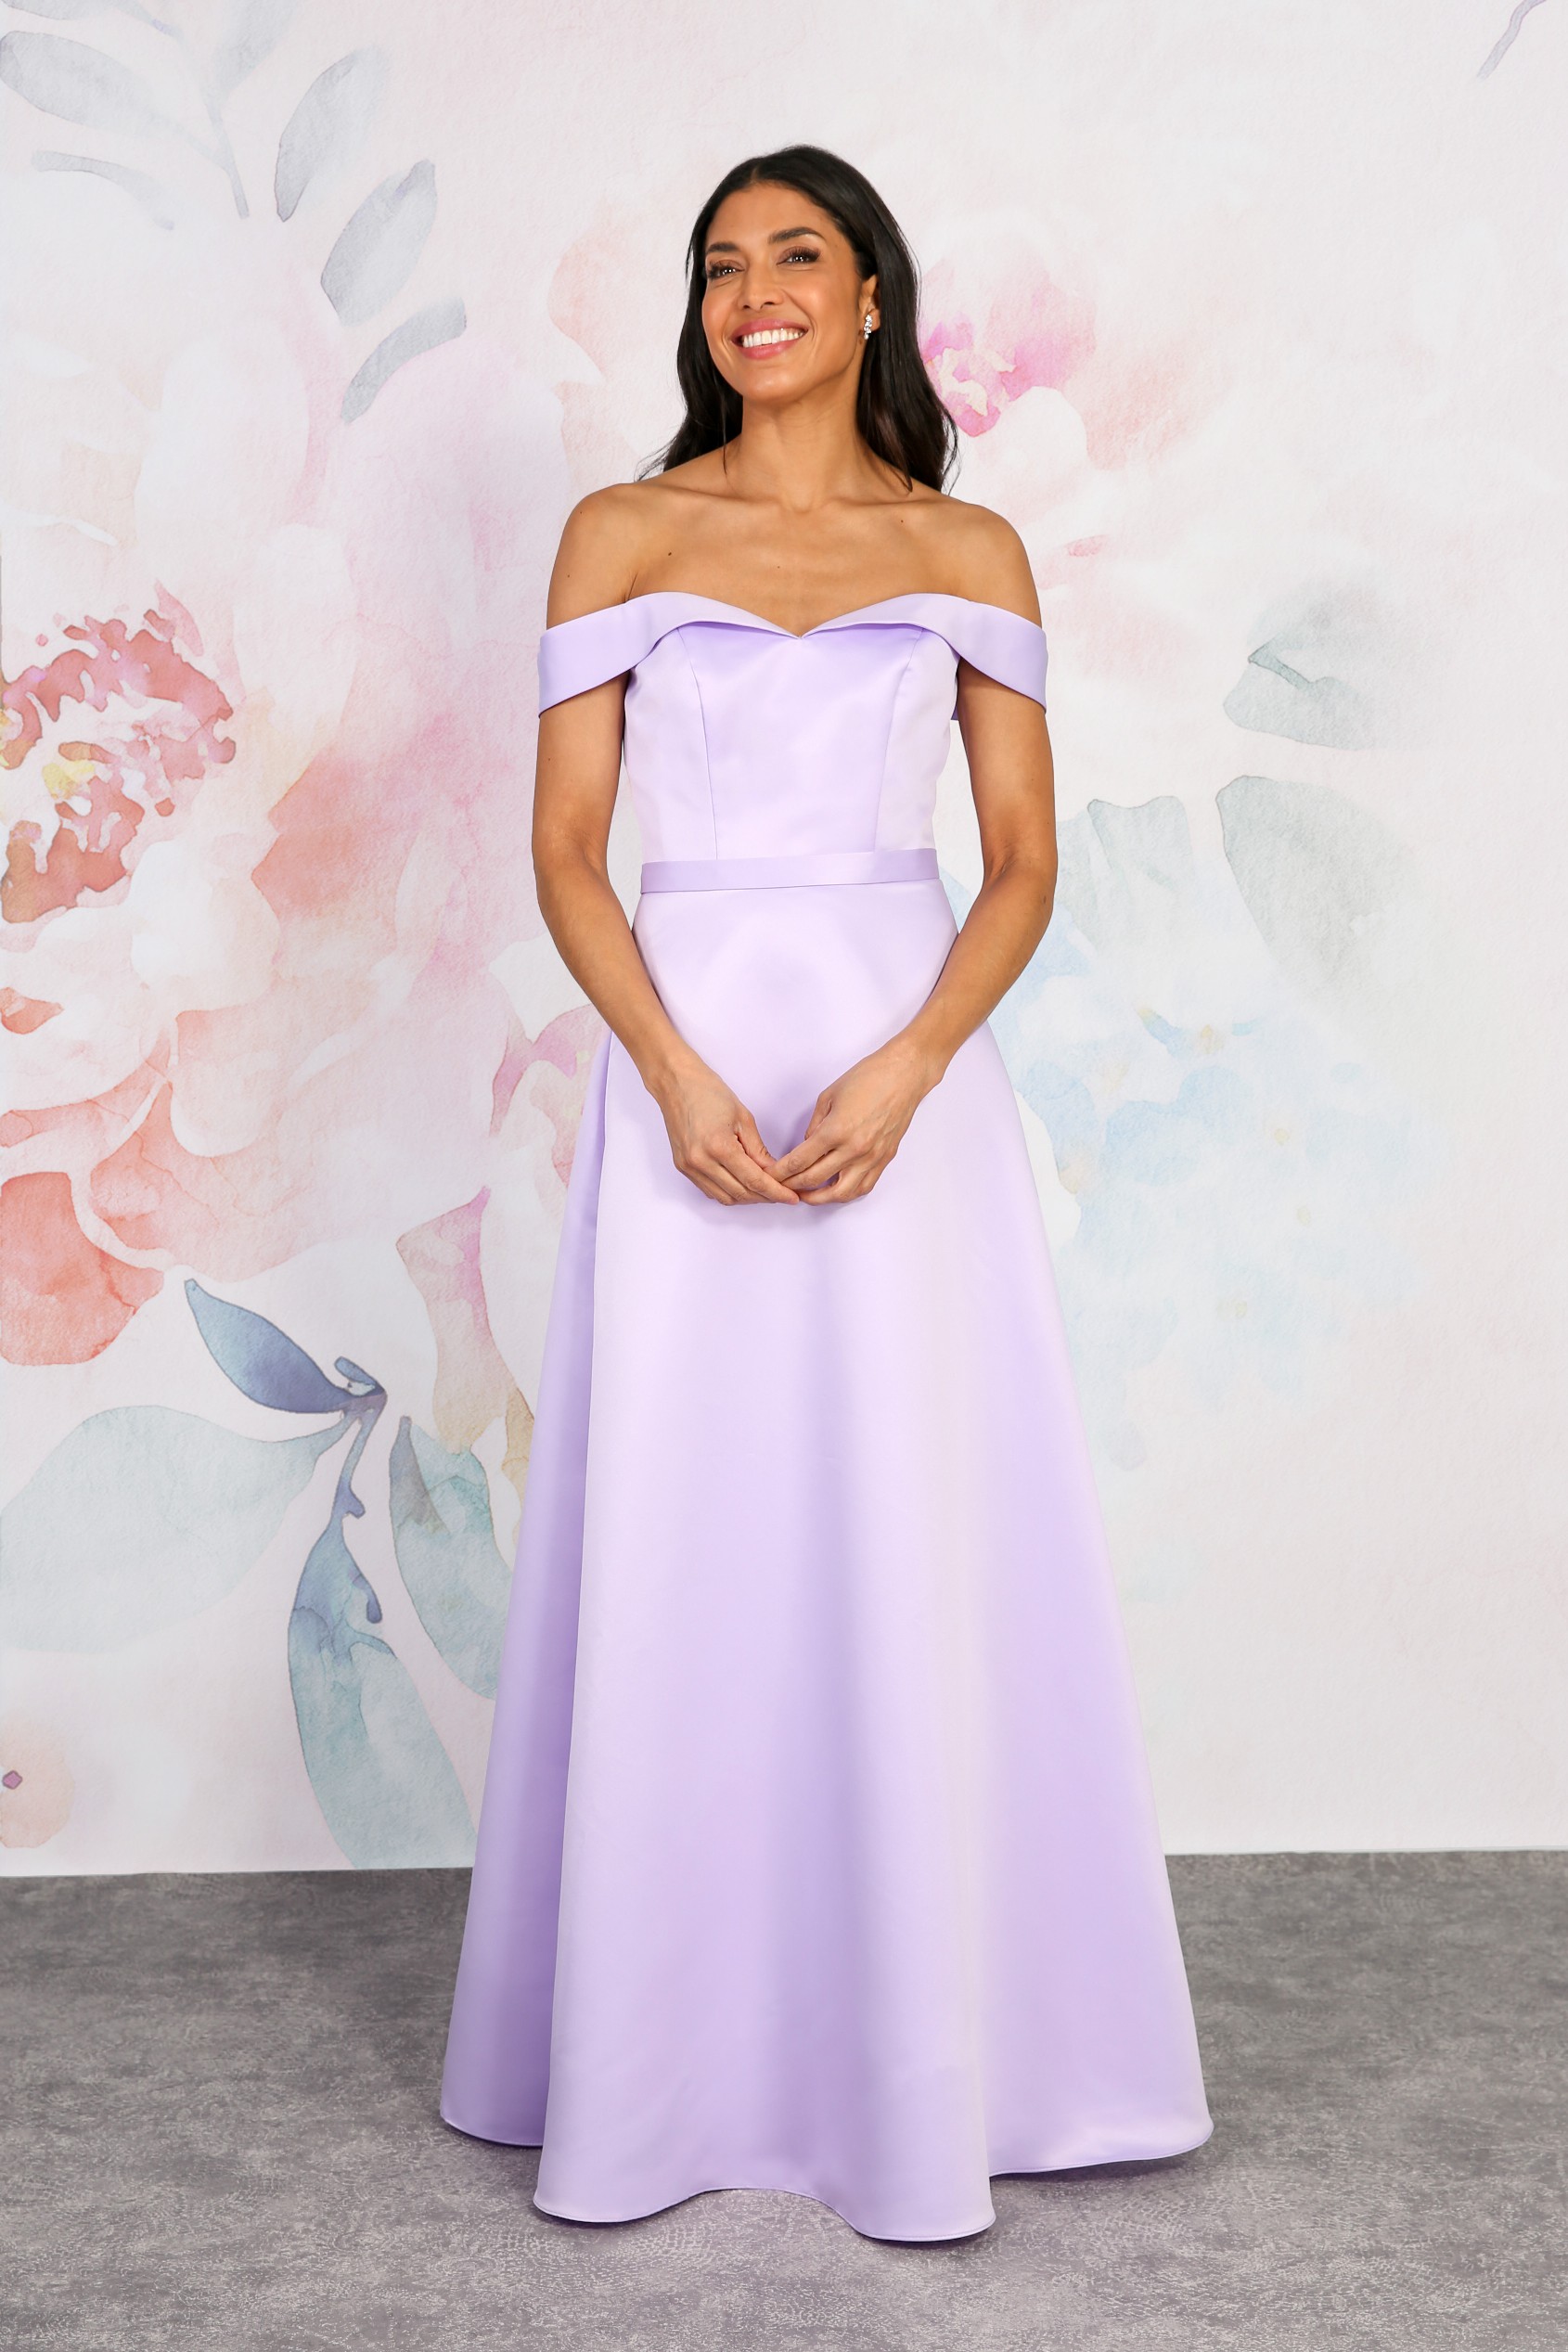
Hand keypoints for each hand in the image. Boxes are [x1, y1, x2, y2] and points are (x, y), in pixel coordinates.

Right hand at [649, 1052, 801, 1206]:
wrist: (676, 1083)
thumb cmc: (709, 1092)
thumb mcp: (743, 1118)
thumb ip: (758, 1150)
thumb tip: (773, 1173)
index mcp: (719, 1146)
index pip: (754, 1180)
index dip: (776, 1192)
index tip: (791, 1197)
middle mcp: (701, 1161)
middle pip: (741, 1193)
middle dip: (765, 1197)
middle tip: (783, 1193)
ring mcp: (689, 1167)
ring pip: (725, 1198)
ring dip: (747, 1198)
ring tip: (764, 1190)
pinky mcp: (683, 1168)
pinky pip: (710, 1191)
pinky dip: (729, 1192)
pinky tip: (742, 1184)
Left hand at [769, 1039, 940, 1202]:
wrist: (904, 1075)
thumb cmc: (868, 1078)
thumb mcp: (829, 1097)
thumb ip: (815, 1126)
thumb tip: (807, 1147)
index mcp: (836, 1130)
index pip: (800, 1161)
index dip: (781, 1172)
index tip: (772, 1175)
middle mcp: (854, 1149)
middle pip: (815, 1179)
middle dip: (792, 1185)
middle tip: (781, 1186)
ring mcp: (871, 1157)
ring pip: (841, 1192)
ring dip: (819, 1198)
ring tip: (807, 1196)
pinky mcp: (884, 1159)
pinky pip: (863, 1187)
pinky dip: (846, 1193)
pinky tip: (835, 1191)